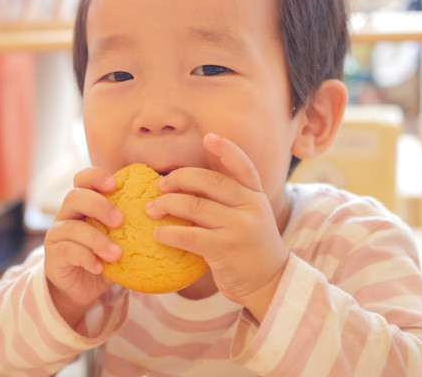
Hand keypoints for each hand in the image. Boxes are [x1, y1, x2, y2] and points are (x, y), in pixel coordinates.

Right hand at [44, 167, 122, 326]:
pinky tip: (100, 267)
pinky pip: (66, 251)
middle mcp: (67, 214)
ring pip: (71, 227)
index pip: (83, 179)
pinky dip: (86, 257)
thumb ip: (133, 223)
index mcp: (83, 203)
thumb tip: (167, 211)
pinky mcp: (53, 255)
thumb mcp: (120, 237)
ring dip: (97, 239)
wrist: (82, 288)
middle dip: (99, 206)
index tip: (115, 184)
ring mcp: (57, 234)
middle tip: (120, 220)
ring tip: (117, 254)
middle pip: (74, 197)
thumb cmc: (105, 256)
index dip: (96, 176)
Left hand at [146, 133, 288, 318]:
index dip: (226, 149)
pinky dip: (169, 232)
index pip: (243, 165)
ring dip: (167, 204)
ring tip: (151, 209)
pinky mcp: (226, 249)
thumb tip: (186, 186)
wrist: (270, 284)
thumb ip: (228, 201)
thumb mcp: (249, 218)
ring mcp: (240, 227)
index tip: (208, 137)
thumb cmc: (250, 249)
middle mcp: (251, 206)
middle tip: (159, 185)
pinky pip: (190, 235)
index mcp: (255, 196)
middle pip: (210, 181)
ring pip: (195, 205)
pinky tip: (158, 233)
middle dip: (180, 178)